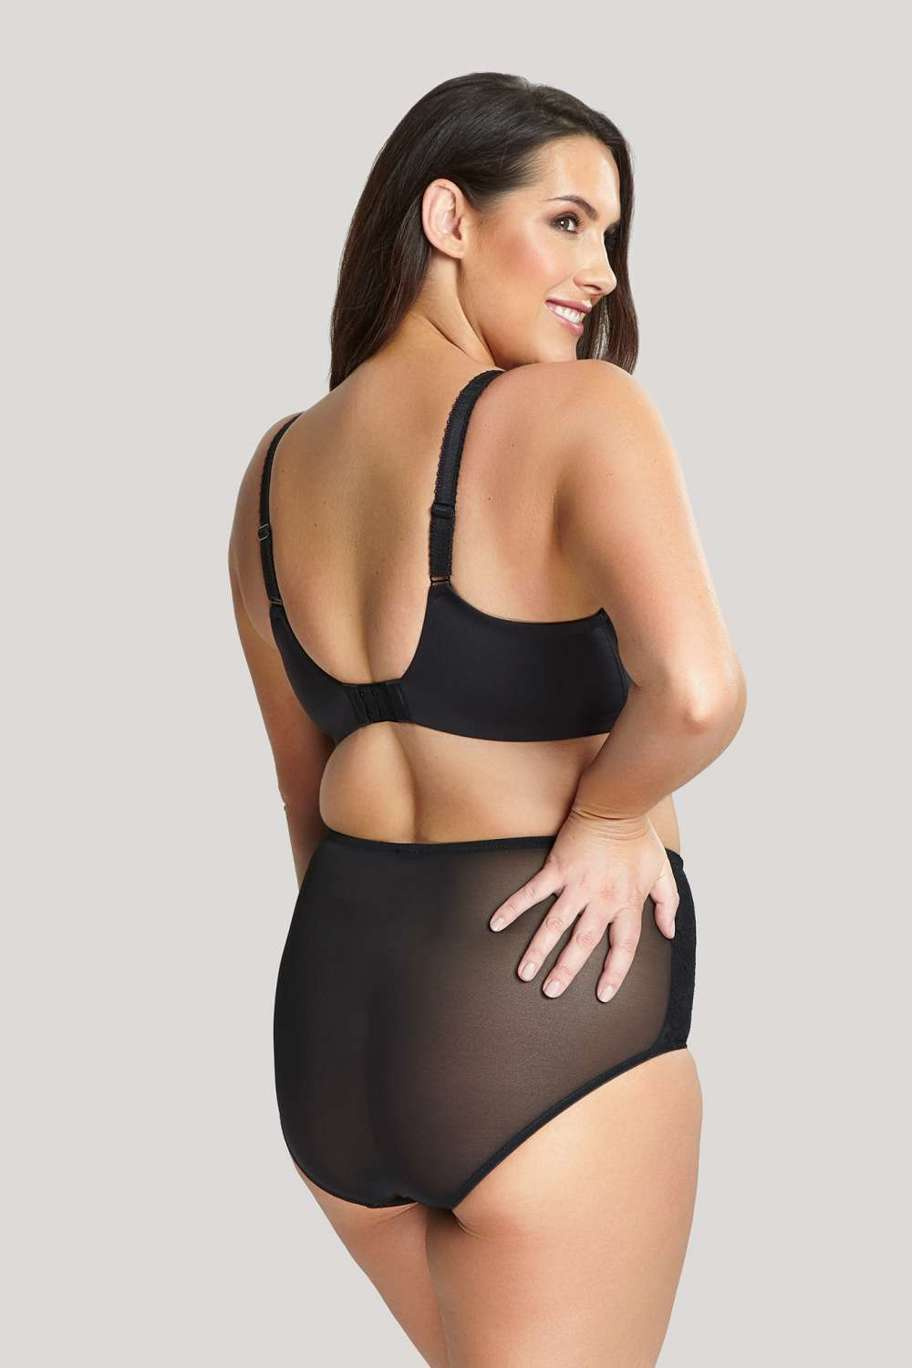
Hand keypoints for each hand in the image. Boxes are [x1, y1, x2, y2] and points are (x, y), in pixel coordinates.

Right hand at [488, 808, 679, 1001]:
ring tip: (524, 972)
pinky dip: (514, 907)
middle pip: (583, 943)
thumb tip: (669, 932)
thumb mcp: (663, 871)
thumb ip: (668, 904)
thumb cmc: (639, 837)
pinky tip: (497, 923)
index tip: (603, 995)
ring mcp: (577, 884)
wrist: (617, 804)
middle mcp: (602, 899)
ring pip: (555, 924)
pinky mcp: (557, 868)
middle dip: (566, 970)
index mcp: (628, 902)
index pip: (623, 947)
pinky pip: (532, 892)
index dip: (614, 973)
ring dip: (538, 949)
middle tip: (550, 991)